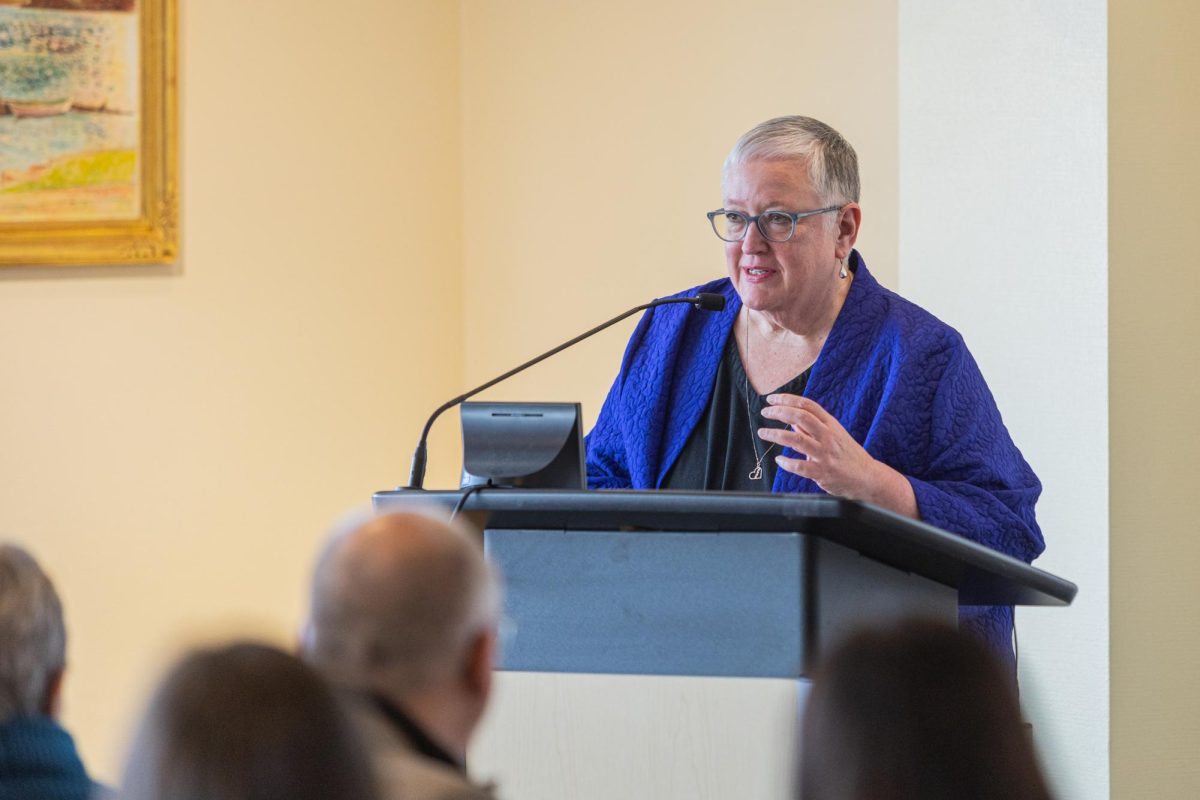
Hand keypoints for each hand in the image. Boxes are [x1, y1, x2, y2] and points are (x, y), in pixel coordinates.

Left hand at [758, 394, 917, 517]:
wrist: (868, 478)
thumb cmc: (849, 456)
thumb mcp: (835, 435)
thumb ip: (813, 428)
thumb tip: (792, 418)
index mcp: (831, 425)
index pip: (807, 405)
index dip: (787, 399)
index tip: (772, 399)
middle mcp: (828, 436)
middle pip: (800, 417)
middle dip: (779, 412)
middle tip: (764, 412)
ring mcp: (825, 454)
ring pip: (796, 439)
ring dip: (776, 435)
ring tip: (763, 432)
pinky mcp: (822, 472)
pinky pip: (799, 466)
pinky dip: (786, 462)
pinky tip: (779, 460)